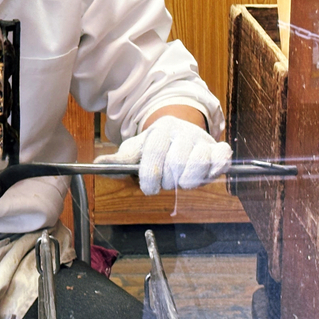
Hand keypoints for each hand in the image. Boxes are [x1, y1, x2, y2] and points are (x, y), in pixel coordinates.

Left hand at [95, 115, 231, 195]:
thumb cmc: (156, 146)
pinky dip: (212, 172)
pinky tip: (202, 176)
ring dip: (188, 180)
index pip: (155, 153)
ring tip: (181, 181)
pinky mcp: (219, 148)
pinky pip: (221, 158)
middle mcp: (183, 131)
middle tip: (166, 182)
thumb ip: (120, 160)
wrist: (181, 132)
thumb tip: (98, 165)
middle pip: (176, 162)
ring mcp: (202, 139)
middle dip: (168, 180)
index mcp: (161, 129)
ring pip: (198, 162)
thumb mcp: (137, 150)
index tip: (149, 189)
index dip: (151, 176)